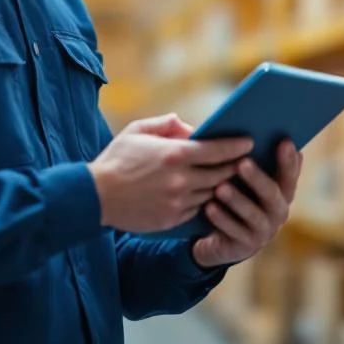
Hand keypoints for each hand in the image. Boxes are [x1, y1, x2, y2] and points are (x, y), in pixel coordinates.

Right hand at [88, 114, 253, 233]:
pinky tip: (205, 194)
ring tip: (227, 177)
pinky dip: (202, 201)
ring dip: (220, 185)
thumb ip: (165, 125)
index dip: (236, 146)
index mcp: (174, 154)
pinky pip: (196, 209)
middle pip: (220, 173)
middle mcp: (180, 179)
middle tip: (244, 161)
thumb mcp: (137, 131)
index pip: (217, 149)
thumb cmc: (116, 159)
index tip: (249, 142)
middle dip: (234, 166)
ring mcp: (177, 202)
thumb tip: (188, 127)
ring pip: (211, 193)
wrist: (94, 196)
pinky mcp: (172, 219)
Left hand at [191, 140, 300, 268]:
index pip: (290, 174)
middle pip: (273, 194)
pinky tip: (209, 208)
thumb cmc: (233, 197)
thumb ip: (250, 160)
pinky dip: (222, 220)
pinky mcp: (246, 247)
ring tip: (220, 187)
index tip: (284, 141)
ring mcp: (264, 232)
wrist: (220, 238)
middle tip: (242, 162)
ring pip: (253, 215)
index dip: (289, 160)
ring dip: (237, 200)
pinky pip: (235, 232)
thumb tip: (248, 131)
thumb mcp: (242, 180)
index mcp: (282, 192)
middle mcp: (278, 212)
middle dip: (258, 178)